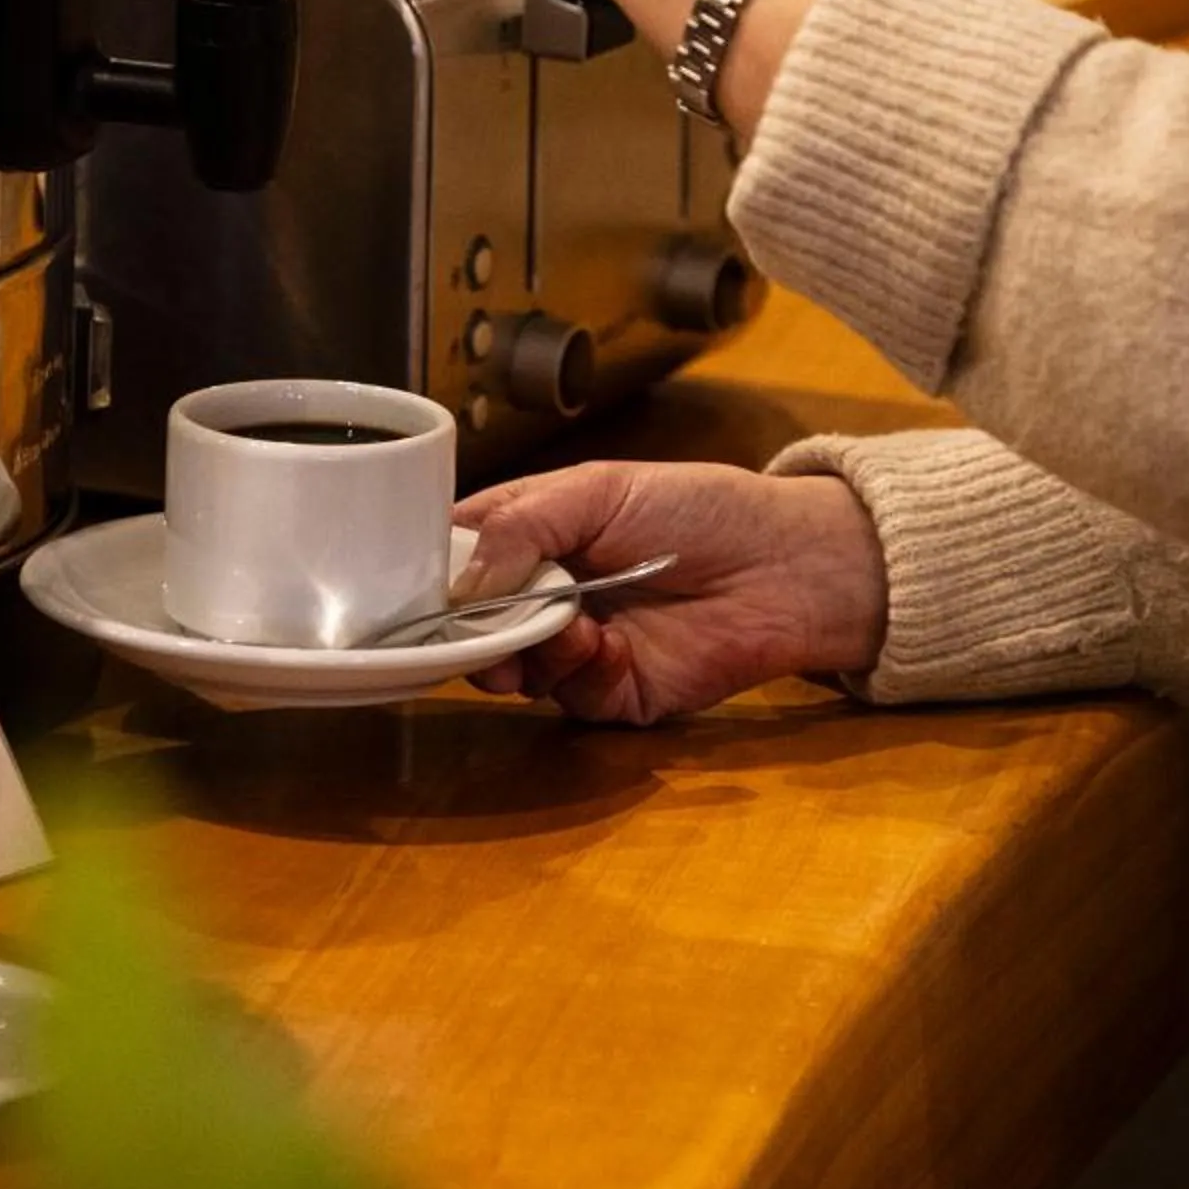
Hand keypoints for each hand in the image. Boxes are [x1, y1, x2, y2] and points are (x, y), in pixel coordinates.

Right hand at [453, 460, 886, 724]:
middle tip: (476, 626)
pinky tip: (605, 645)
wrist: (783, 563)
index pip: (455, 557)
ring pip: (512, 670)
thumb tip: (463, 581)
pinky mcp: (613, 694)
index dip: (429, 573)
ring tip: (559, 626)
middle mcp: (541, 596)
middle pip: (471, 626)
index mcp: (529, 536)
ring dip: (524, 652)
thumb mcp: (599, 490)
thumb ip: (524, 525)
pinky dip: (577, 673)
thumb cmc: (696, 508)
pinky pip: (570, 698)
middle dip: (467, 629)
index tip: (406, 584)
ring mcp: (574, 649)